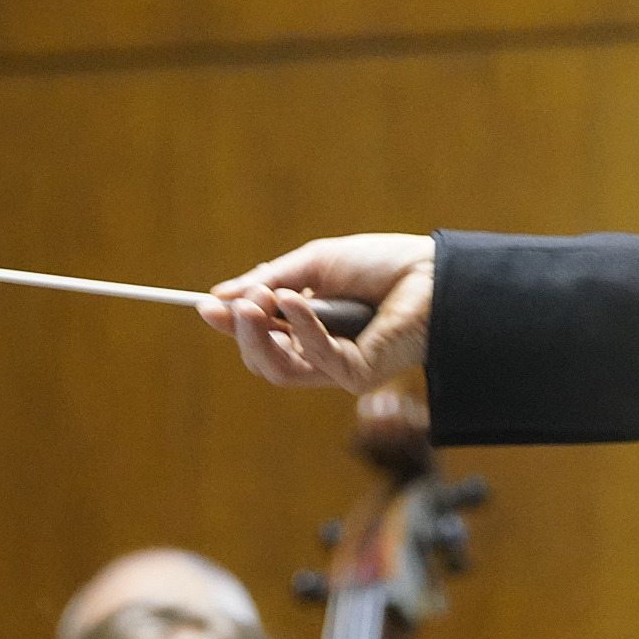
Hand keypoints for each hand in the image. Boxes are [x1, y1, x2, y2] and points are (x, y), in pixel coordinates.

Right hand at [197, 232, 432, 389]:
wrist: (433, 272)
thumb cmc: (380, 265)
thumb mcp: (315, 264)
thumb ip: (271, 280)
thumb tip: (221, 296)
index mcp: (308, 328)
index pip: (261, 336)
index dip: (232, 323)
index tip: (205, 305)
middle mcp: (320, 353)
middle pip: (263, 360)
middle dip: (241, 332)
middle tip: (229, 306)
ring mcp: (338, 368)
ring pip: (280, 370)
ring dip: (259, 337)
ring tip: (252, 305)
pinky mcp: (358, 374)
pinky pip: (317, 358)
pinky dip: (302, 327)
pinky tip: (294, 300)